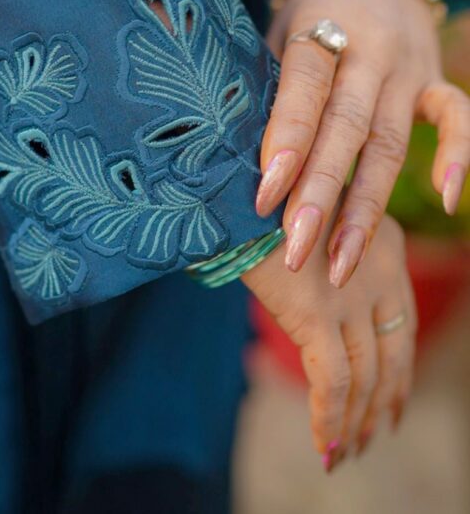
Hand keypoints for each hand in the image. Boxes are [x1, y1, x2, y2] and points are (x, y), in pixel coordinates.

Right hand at [242, 213, 416, 469]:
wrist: (232, 181)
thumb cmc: (258, 191)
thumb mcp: (307, 214)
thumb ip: (322, 251)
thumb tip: (309, 290)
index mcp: (381, 238)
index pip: (401, 318)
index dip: (399, 364)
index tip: (393, 396)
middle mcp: (378, 268)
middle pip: (392, 352)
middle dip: (384, 400)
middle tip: (374, 434)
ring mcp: (351, 293)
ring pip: (366, 375)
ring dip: (356, 421)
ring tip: (346, 452)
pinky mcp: (317, 314)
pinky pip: (332, 383)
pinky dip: (330, 420)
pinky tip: (326, 447)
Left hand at [255, 0, 469, 285]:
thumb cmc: (307, 17)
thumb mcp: (275, 33)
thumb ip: (264, 87)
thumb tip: (222, 155)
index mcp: (321, 31)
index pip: (304, 89)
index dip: (287, 141)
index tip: (264, 196)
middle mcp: (369, 52)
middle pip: (347, 127)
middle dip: (321, 193)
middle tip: (296, 249)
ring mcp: (408, 68)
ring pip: (390, 141)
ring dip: (367, 206)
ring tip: (341, 263)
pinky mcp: (435, 79)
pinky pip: (456, 116)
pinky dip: (458, 153)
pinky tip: (448, 201)